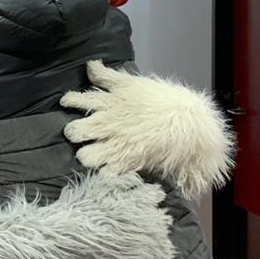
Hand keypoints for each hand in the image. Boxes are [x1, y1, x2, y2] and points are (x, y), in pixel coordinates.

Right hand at [60, 60, 233, 199]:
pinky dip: (96, 70)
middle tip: (78, 132)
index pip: (86, 158)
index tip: (90, 156)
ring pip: (80, 102)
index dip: (87, 158)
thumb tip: (160, 190)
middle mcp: (108, 129)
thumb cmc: (180, 151)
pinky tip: (92, 68)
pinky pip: (102, 75)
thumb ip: (151, 177)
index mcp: (115, 152)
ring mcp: (113, 105)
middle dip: (75, 133)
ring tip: (67, 101)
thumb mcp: (160, 169)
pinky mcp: (123, 85)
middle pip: (76, 131)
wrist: (192, 123)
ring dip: (72, 101)